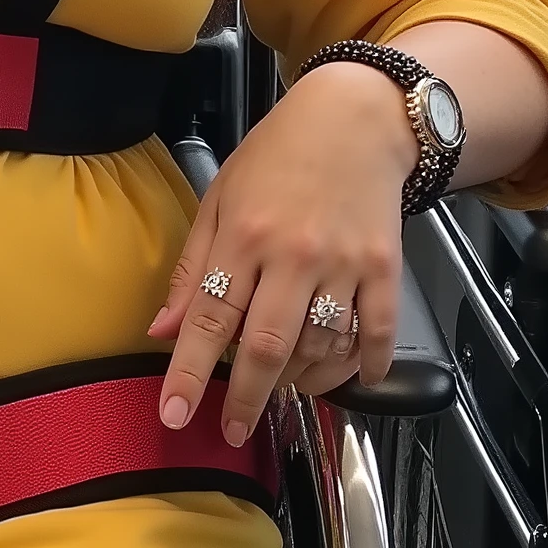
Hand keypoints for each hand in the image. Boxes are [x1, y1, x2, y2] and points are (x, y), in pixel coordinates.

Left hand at [148, 63, 411, 443]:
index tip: (174, 415)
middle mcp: (293, 255)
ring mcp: (344, 263)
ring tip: (282, 388)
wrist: (356, 117)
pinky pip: (377, 332)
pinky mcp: (386, 267)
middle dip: (245, 399)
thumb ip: (191, 269)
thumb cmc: (278, 156)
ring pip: (320, 348)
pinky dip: (365, 366)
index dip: (188, 373)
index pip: (208, 319)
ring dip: (298, 383)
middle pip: (265, 347)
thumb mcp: (219, 198)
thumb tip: (162, 331)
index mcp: (243, 236)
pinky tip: (351, 380)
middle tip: (234, 430)